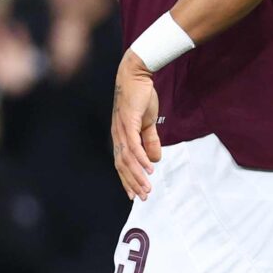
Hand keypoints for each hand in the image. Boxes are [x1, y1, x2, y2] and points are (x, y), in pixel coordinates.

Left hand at [109, 50, 163, 199]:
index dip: (127, 179)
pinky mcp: (128, 121)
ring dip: (138, 175)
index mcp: (121, 137)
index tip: (134, 194)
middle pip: (122, 165)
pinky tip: (149, 168)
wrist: (136, 75)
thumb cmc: (141, 97)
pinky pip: (134, 145)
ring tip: (147, 188)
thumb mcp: (148, 123)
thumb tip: (155, 159)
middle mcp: (117, 135)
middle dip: (132, 183)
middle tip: (143, 197)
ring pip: (128, 159)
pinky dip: (141, 158)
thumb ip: (150, 141)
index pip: (121, 163)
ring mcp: (121, 129)